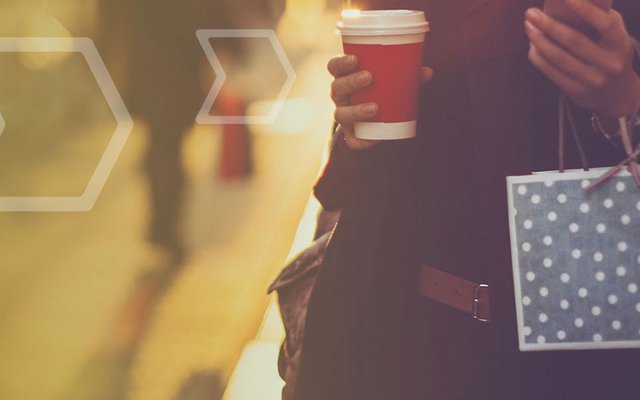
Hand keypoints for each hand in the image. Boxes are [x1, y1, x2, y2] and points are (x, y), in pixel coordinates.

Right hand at [328, 54, 433, 150]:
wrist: (373, 115)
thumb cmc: (380, 88)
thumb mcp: (389, 78)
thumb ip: (406, 74)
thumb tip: (427, 72)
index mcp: (344, 76)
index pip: (334, 66)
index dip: (341, 62)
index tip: (355, 58)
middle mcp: (339, 95)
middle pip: (337, 88)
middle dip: (351, 82)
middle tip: (369, 77)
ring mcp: (343, 114)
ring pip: (340, 114)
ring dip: (355, 110)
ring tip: (374, 108)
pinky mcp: (350, 133)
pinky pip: (351, 140)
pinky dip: (360, 141)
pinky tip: (372, 140)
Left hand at [525, 0, 639, 117]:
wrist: (615, 94)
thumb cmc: (609, 53)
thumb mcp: (613, 37)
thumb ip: (601, 18)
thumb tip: (574, 0)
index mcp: (620, 44)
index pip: (605, 25)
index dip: (586, 11)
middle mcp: (609, 63)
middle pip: (574, 41)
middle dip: (549, 25)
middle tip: (531, 13)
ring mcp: (593, 80)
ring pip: (559, 58)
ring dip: (539, 41)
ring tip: (528, 26)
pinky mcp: (577, 92)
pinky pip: (552, 72)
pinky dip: (539, 58)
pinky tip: (532, 46)